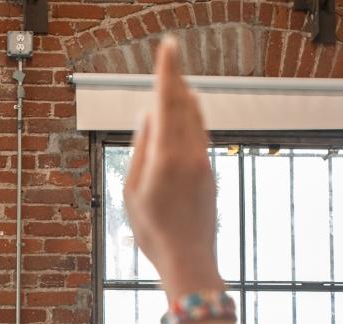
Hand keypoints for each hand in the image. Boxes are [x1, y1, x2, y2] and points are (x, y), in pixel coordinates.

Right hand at [123, 36, 222, 297]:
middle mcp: (190, 153)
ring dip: (186, 97)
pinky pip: (199, 135)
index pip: (168, 101)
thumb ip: (140, 149)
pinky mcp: (209, 172)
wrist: (190, 259)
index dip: (168, 71)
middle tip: (171, 57)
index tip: (169, 45)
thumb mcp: (132, 191)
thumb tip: (148, 117)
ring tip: (178, 82)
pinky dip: (191, 119)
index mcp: (167, 156)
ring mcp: (203, 162)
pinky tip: (185, 119)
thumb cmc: (154, 231)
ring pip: (196, 118)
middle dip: (176, 79)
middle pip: (185, 104)